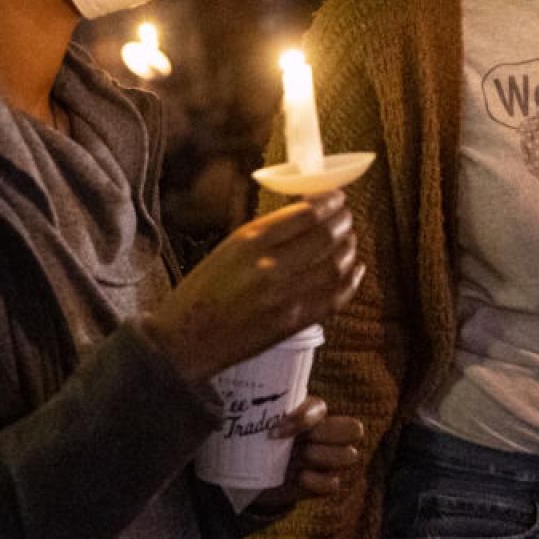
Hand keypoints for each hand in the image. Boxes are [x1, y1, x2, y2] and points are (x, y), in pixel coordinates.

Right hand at [143, 191, 364, 383]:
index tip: (337, 197)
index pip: (306, 213)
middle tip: (346, 217)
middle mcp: (270, 266)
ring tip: (349, 240)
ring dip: (349, 248)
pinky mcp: (292, 323)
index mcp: (250, 241)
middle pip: (327, 236)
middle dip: (344, 222)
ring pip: (336, 265)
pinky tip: (355, 270)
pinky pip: (334, 298)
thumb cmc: (202, 290)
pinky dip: (351, 281)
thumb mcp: (229, 248)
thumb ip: (268, 232)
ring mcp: (284, 297)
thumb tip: (308, 213)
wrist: (183, 342)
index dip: (330, 202)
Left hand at [248, 396, 364, 513]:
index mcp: (312, 413)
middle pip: (354, 429)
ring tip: (300, 459)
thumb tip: (237, 410)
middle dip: (326, 435)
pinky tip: (299, 477)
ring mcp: (328, 460)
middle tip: (301, 443)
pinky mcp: (322, 484)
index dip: (304, 418)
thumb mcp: (261, 423)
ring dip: (323, 457)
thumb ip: (261, 414)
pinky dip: (317, 481)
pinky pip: (334, 484)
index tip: (276, 430)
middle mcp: (327, 434)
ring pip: (349, 455)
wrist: (253, 475)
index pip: (322, 407)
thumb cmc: (259, 440)